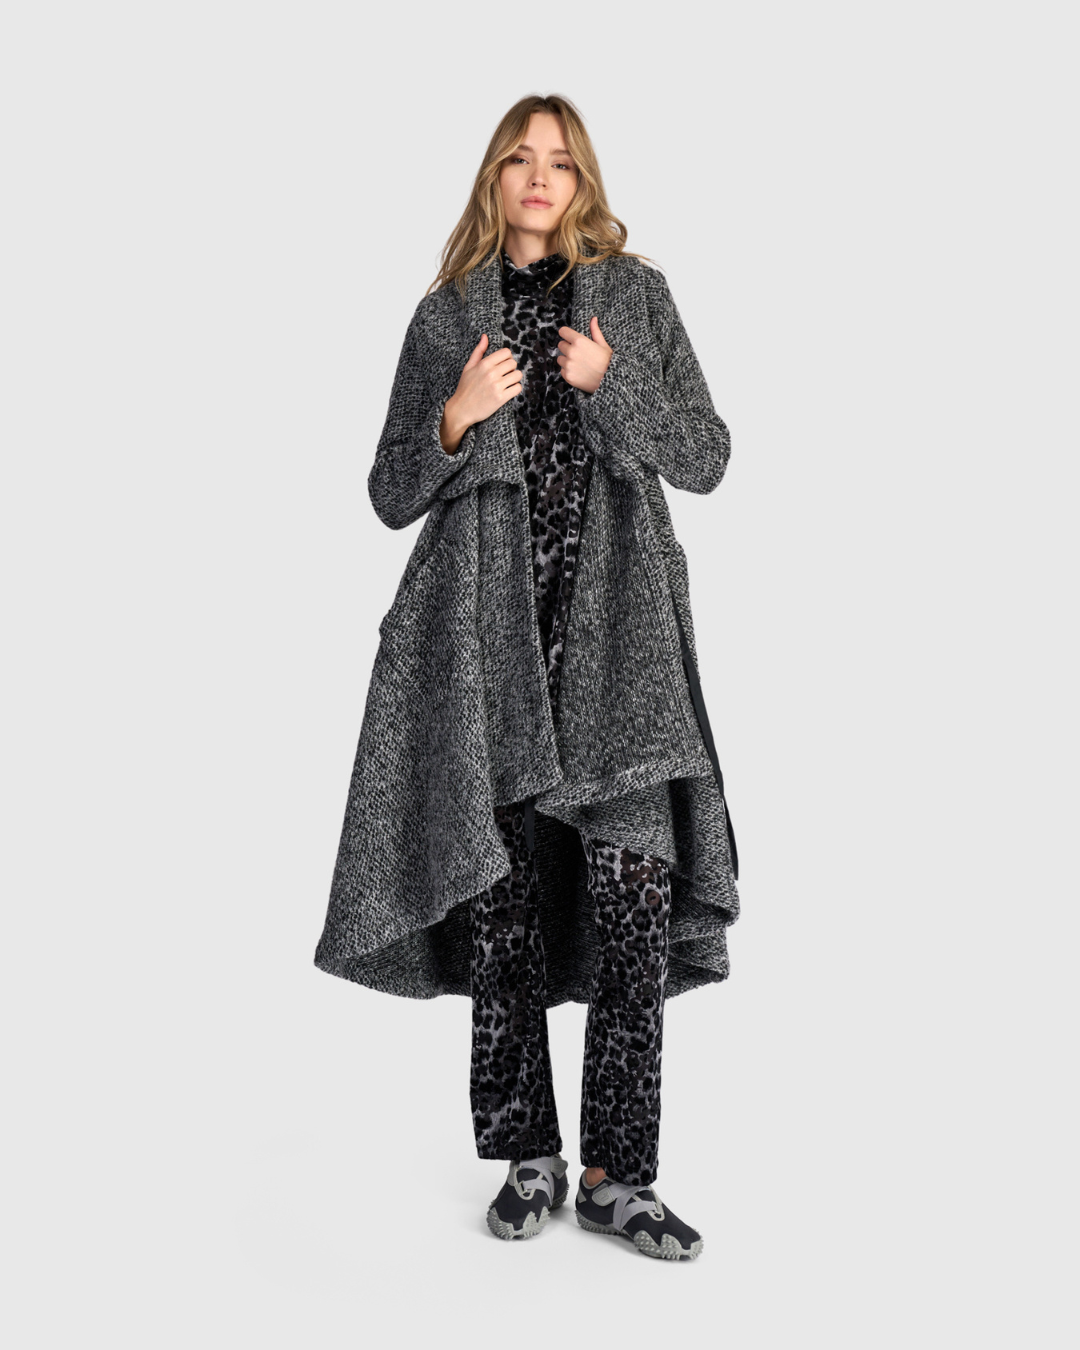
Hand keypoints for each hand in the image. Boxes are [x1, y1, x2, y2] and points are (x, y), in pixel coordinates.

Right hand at [441, 334, 521, 452]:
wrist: (461, 409)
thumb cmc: (465, 388)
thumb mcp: (468, 367)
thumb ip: (478, 351)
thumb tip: (485, 336)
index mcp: (484, 364)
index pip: (506, 352)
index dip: (507, 357)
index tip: (503, 364)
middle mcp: (491, 373)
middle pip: (513, 363)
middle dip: (511, 368)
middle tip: (505, 375)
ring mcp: (497, 386)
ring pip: (518, 375)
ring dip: (515, 378)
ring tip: (507, 382)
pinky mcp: (501, 398)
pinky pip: (518, 388)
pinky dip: (515, 389)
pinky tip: (508, 391)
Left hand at [556, 317, 612, 392]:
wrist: (609, 381)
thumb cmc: (608, 362)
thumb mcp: (603, 345)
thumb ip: (595, 331)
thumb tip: (593, 318)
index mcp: (579, 341)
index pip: (563, 332)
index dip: (566, 334)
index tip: (568, 337)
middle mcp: (571, 352)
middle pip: (561, 345)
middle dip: (567, 347)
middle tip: (577, 353)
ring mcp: (568, 364)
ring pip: (560, 358)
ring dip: (566, 360)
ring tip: (578, 363)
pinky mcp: (567, 376)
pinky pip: (562, 370)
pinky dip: (568, 371)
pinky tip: (578, 372)